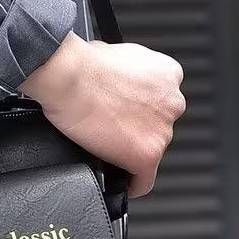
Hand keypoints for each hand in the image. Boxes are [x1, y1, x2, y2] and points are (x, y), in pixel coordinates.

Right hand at [18, 33, 185, 197]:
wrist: (67, 75)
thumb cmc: (81, 63)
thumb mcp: (119, 54)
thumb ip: (131, 73)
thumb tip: (120, 85)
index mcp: (168, 75)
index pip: (162, 100)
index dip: (142, 109)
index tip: (127, 114)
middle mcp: (172, 102)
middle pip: (158, 126)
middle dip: (137, 128)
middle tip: (109, 126)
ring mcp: (162, 130)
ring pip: (151, 151)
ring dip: (130, 150)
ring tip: (104, 145)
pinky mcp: (147, 155)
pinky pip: (143, 180)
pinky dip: (131, 183)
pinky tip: (120, 182)